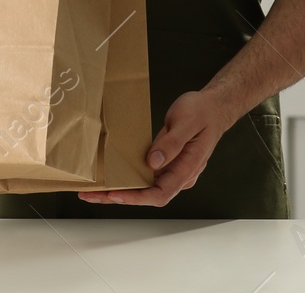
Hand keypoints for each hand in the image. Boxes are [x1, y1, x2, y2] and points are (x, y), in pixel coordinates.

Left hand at [77, 89, 238, 206]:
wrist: (213, 107)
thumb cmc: (203, 113)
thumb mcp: (186, 122)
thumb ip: (171, 143)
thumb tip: (152, 162)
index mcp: (187, 169)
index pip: (160, 194)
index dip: (135, 197)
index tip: (114, 193)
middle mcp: (179, 176)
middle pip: (146, 195)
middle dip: (118, 197)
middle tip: (91, 195)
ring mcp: (171, 170)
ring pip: (143, 187)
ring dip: (118, 190)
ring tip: (93, 190)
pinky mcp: (165, 163)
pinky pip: (144, 175)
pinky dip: (126, 177)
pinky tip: (110, 175)